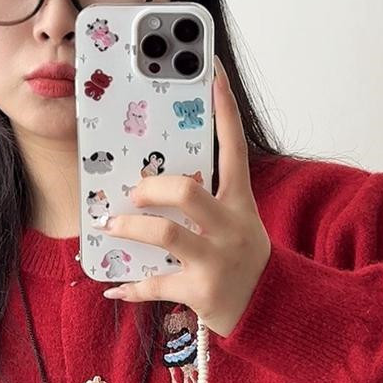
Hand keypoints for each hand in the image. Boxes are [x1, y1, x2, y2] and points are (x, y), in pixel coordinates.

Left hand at [100, 54, 271, 337]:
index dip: (224, 109)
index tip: (211, 71)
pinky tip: (113, 286)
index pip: (234, 149)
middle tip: (133, 192)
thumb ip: (206, 203)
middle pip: (188, 192)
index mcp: (240, 204)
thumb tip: (156, 184)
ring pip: (165, 235)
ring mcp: (216, 261)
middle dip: (152, 188)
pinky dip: (130, 287)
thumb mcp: (236, 225)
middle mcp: (230, 229)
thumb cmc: (244, 261)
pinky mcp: (200, 292)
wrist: (271, 311)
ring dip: (130, 229)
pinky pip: (155, 285)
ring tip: (110, 227)